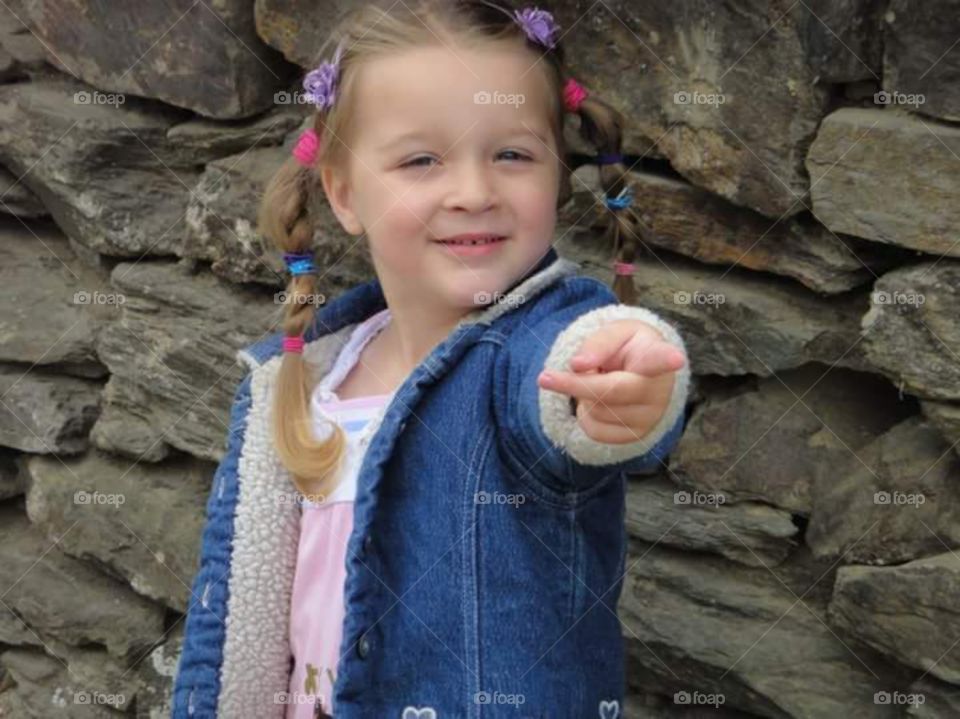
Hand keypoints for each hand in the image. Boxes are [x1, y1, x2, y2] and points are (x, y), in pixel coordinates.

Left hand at [536, 319, 686, 444]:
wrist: (645, 376)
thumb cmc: (630, 348)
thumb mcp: (616, 333)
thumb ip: (598, 343)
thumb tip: (578, 365)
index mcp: (655, 356)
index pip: (659, 359)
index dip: (667, 359)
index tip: (676, 358)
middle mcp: (658, 391)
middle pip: (608, 392)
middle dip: (574, 385)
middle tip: (544, 377)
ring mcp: (649, 418)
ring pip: (596, 411)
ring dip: (584, 396)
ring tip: (599, 382)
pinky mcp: (636, 437)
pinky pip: (594, 431)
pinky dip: (586, 416)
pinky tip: (599, 403)